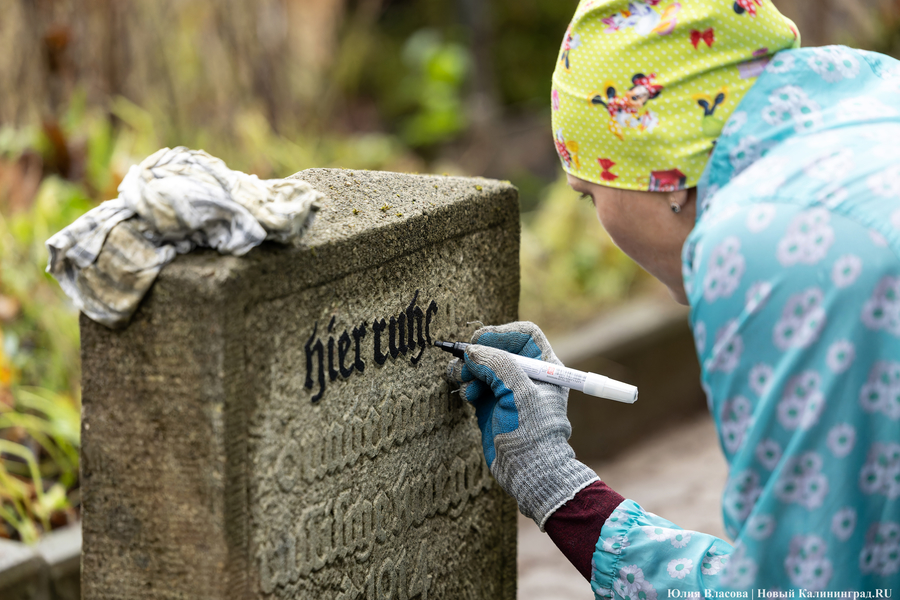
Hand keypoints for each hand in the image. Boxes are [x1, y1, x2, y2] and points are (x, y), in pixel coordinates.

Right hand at [446, 321, 598, 529]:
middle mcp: (526, 375)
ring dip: (467, 369)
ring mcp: (507, 390)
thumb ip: (496, 365)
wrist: (528, 472)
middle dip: (478, 353)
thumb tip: (471, 351)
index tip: (481, 341)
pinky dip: (466, 385)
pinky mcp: (491, 404)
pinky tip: (467, 397)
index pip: (524, 336)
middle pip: (497, 349)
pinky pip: (473, 384)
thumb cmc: (533, 433)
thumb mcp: (519, 393)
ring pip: (481, 366)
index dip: (502, 334)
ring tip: (462, 382)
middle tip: (463, 363)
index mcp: (544, 367)